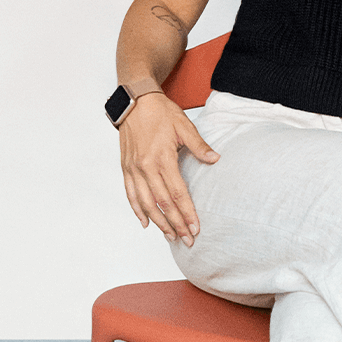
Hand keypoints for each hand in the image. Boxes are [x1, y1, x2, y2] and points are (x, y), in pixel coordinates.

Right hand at [118, 93, 218, 245]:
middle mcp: (146, 167)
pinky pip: (130, 194)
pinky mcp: (126, 168)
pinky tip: (146, 223)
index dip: (187, 213)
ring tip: (170, 236)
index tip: (196, 228)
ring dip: (158, 222)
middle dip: (176, 224)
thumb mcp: (184, 125)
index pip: (177, 193)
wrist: (134, 101)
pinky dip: (137, 210)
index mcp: (162, 158)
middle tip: (187, 240)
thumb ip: (199, 145)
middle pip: (163, 203)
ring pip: (146, 203)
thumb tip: (215, 159)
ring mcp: (134, 169)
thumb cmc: (161, 112)